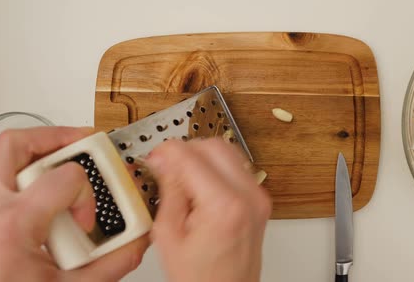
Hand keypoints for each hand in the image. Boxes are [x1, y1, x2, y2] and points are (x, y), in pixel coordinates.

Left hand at [0, 127, 148, 281]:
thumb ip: (113, 262)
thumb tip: (139, 240)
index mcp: (12, 225)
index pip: (65, 177)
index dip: (89, 192)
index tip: (92, 218)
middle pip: (17, 145)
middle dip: (58, 138)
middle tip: (85, 145)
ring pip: (6, 158)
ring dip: (42, 156)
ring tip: (68, 165)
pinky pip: (6, 182)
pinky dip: (32, 179)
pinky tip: (51, 197)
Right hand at [147, 138, 271, 281]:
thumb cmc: (201, 278)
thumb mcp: (169, 236)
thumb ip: (168, 191)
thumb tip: (164, 161)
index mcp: (224, 205)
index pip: (191, 155)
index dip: (166, 151)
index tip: (154, 157)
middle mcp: (248, 196)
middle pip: (213, 145)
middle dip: (185, 150)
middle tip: (165, 166)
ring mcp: (258, 197)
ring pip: (228, 150)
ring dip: (201, 156)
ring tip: (181, 176)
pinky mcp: (259, 200)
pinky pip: (237, 167)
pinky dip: (216, 167)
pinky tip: (199, 184)